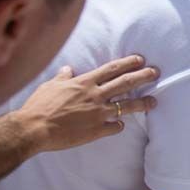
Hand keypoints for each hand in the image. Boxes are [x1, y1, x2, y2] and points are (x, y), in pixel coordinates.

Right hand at [16, 56, 158, 152]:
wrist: (33, 128)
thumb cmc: (39, 105)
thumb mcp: (50, 86)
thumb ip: (63, 77)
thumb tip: (68, 69)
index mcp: (85, 82)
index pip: (112, 68)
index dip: (128, 63)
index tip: (140, 60)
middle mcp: (95, 95)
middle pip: (125, 83)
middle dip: (143, 76)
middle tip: (156, 73)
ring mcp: (98, 113)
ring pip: (127, 106)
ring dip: (143, 103)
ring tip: (154, 101)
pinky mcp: (96, 130)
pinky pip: (114, 127)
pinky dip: (119, 125)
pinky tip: (121, 126)